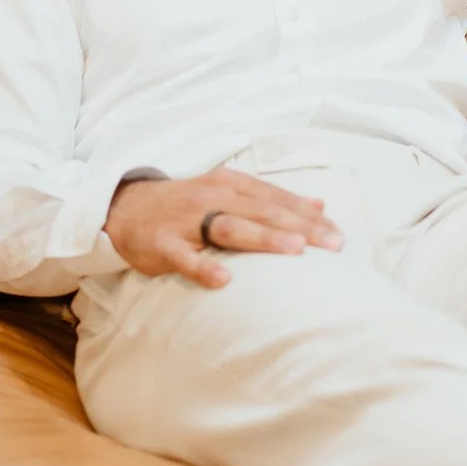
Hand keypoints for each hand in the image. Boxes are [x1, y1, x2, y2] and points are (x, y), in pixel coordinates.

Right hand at [104, 169, 342, 289]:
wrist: (127, 207)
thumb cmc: (189, 205)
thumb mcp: (231, 193)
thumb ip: (273, 200)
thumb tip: (319, 206)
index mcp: (233, 185)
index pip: (277, 200)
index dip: (309, 217)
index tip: (339, 236)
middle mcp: (213, 196)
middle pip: (263, 211)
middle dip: (299, 227)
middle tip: (331, 244)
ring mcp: (187, 219)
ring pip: (230, 227)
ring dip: (264, 238)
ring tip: (294, 251)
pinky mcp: (163, 243)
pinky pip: (184, 257)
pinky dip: (203, 267)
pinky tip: (224, 281)